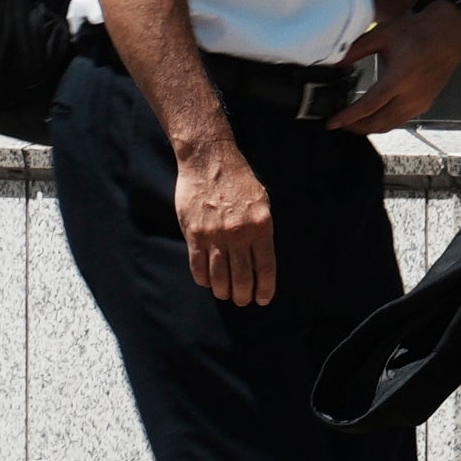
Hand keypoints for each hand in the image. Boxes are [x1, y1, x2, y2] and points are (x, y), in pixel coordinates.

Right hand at [176, 130, 276, 304]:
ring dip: (223, 291)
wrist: (209, 161)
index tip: (262, 299)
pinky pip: (198, 266)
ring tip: (225, 294)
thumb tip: (260, 259)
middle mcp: (239, 234)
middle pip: (242, 278)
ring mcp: (215, 235)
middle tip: (242, 300)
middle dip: (243, 295)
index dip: (265, 289)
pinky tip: (208, 282)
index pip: (265, 268)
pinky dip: (204, 279)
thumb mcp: (261, 203)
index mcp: (261, 227)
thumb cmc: (238, 181)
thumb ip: (261, 230)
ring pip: (220, 277)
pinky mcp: (195, 234)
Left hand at [329, 0, 460, 134]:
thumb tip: (334, 63)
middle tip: (339, 124)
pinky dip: (384, 123)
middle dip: (356, 127)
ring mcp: (420, 103)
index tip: (333, 122)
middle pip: (378, 123)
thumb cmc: (417, 33)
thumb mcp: (382, 35)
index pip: (369, 106)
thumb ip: (356, 50)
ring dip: (370, 128)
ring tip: (353, 123)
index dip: (348, 117)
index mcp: (399, 78)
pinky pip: (400, 121)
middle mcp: (411, 96)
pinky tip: (374, 116)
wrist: (448, 35)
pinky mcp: (425, 105)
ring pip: (390, 125)